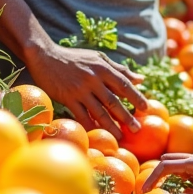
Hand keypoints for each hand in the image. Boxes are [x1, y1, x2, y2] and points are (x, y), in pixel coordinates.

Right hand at [26, 43, 146, 137]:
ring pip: (99, 111)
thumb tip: (141, 79)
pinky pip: (82, 115)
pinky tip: (98, 134)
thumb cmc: (75, 58)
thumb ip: (120, 69)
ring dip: (111, 126)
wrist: (46, 56)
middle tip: (137, 129)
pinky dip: (90, 126)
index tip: (146, 108)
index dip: (136, 97)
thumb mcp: (98, 58)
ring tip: (120, 137)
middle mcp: (93, 79)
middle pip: (114, 101)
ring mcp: (80, 90)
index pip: (124, 84)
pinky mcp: (68, 98)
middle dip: (127, 116)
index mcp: (103, 68)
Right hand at [141, 153, 192, 193]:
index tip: (146, 189)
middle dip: (154, 176)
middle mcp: (190, 161)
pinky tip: (174, 190)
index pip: (165, 166)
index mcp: (192, 163)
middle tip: (145, 190)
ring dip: (163, 176)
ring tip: (155, 191)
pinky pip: (180, 173)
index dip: (153, 177)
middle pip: (165, 163)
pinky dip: (173, 180)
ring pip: (171, 166)